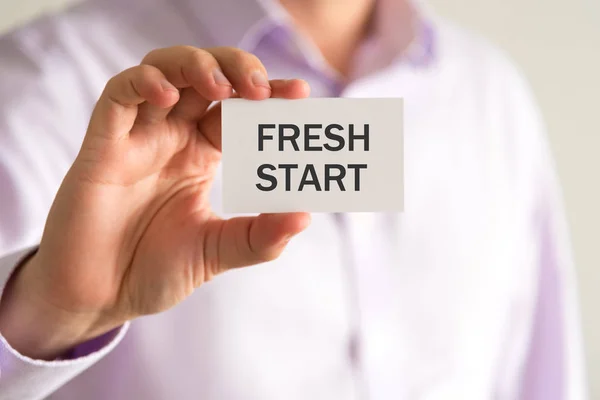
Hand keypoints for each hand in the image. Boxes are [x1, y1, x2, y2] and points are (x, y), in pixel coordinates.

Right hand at [0, 46, 310, 358]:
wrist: (100, 298)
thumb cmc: (154, 270)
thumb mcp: (217, 251)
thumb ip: (260, 237)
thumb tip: (305, 216)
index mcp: (201, 155)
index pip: (238, 109)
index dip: (268, 95)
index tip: (300, 93)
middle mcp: (172, 138)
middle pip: (204, 77)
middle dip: (236, 69)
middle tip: (263, 87)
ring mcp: (137, 138)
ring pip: (163, 70)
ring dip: (194, 65)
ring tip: (222, 86)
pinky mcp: (103, 146)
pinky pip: (119, 96)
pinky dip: (143, 84)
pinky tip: (168, 97)